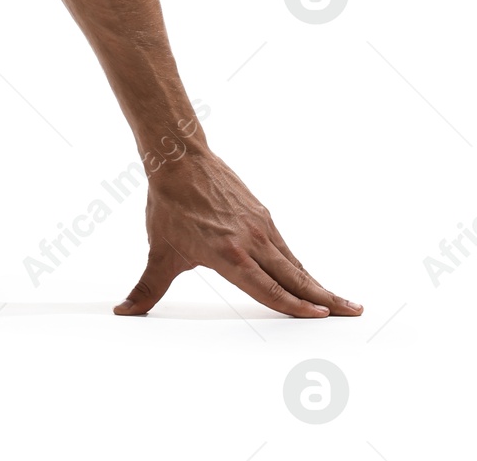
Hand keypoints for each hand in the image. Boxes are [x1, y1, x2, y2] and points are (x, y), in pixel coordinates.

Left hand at [115, 148, 360, 317]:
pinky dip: (300, 266)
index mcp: (229, 254)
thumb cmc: (169, 205)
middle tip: (352, 314)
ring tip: (342, 303)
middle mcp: (251, 241)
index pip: (267, 289)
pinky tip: (307, 277)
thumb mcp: (159, 252)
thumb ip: (147, 288)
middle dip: (324, 299)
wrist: (180, 158)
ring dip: (318, 284)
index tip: (319, 318)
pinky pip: (285, 248)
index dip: (293, 306)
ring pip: (294, 263)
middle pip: (293, 277)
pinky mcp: (262, 215)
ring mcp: (260, 227)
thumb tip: (124, 311)